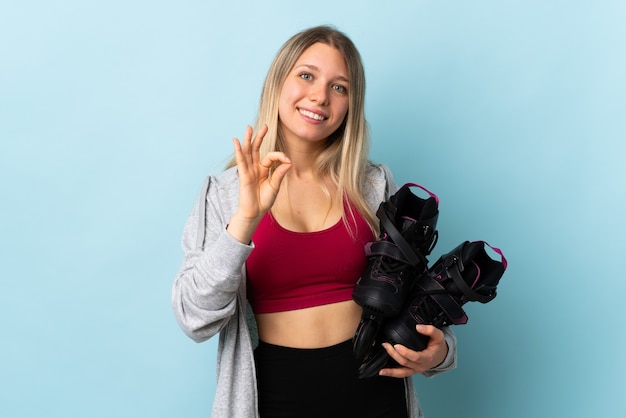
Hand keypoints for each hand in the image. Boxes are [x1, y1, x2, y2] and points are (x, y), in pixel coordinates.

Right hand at [227, 125, 291, 242]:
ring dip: (248, 140)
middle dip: (260, 137)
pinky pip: (241, 161)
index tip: (288, 160)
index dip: (279, 156)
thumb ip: (280, 174)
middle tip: (264, 126)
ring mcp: (248, 171)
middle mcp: (255, 168)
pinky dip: (239, 151)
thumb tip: (288, 162)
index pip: (270, 157)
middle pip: (256, 150)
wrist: (255, 212)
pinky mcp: (243, 175)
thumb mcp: (275, 186)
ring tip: (249, 128)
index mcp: (263, 170)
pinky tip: (236, 142)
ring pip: (248, 152)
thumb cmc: (264, 201)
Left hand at [378, 325, 447, 377]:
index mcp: (427, 358)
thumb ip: (430, 330)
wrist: (441, 356)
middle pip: (405, 362)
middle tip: (386, 345)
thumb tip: (418, 327)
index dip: (405, 352)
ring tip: (381, 365)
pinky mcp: (411, 371)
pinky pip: (401, 374)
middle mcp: (421, 366)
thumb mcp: (439, 336)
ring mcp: (415, 370)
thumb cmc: (438, 346)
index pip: (415, 357)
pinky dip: (391, 373)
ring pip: (401, 372)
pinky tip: (382, 371)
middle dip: (394, 354)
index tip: (396, 345)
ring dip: (390, 369)